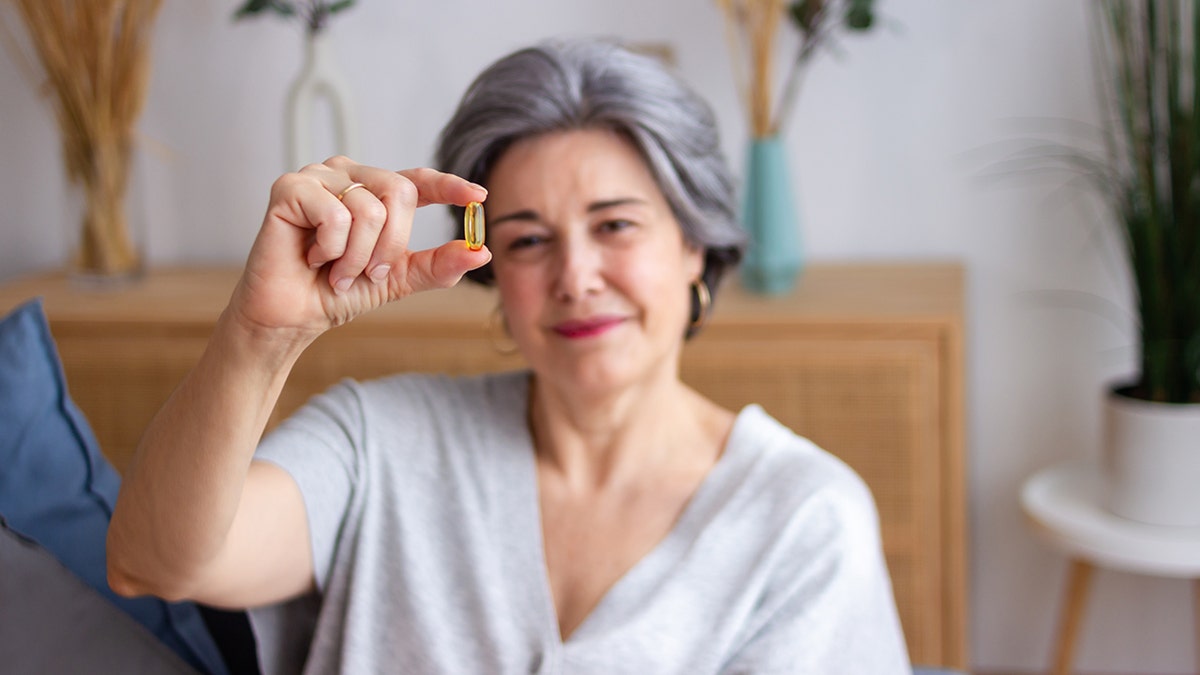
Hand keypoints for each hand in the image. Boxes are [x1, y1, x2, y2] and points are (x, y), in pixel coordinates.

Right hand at [229, 156, 489, 342]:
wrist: (292, 316)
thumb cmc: (337, 292)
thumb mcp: (398, 278)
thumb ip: (437, 264)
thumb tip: (480, 252)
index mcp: (375, 193)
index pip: (418, 180)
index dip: (449, 185)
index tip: (478, 196)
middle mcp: (349, 176)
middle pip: (399, 192)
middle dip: (390, 245)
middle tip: (367, 272)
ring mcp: (319, 177)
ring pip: (369, 207)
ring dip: (357, 255)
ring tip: (335, 270)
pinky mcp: (290, 187)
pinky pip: (335, 214)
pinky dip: (330, 248)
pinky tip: (311, 257)